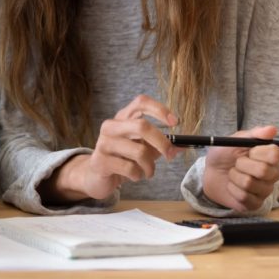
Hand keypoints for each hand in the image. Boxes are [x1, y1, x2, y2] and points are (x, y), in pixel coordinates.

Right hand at [43, 95, 179, 203]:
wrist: (96, 176)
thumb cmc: (123, 158)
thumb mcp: (143, 148)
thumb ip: (160, 145)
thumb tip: (182, 146)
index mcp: (123, 118)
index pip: (141, 102)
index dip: (160, 109)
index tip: (175, 123)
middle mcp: (111, 126)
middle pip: (142, 125)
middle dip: (162, 142)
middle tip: (169, 155)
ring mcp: (104, 142)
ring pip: (138, 151)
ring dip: (150, 166)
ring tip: (148, 172)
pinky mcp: (100, 160)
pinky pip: (129, 168)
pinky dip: (138, 175)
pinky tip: (134, 176)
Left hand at [202, 125, 278, 211]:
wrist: (210, 172)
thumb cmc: (225, 154)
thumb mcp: (234, 140)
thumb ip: (253, 134)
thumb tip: (273, 129)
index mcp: (271, 156)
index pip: (275, 154)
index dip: (257, 152)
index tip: (248, 151)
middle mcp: (272, 174)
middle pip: (263, 171)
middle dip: (242, 164)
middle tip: (236, 163)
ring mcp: (265, 190)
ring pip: (250, 183)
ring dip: (234, 176)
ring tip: (233, 173)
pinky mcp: (255, 203)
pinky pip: (243, 197)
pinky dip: (232, 189)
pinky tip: (232, 186)